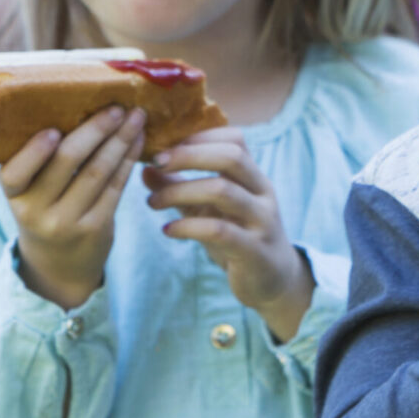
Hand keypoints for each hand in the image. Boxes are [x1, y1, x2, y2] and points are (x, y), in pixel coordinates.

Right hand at [3, 107, 145, 308]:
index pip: (14, 174)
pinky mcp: (96, 228)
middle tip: (115, 107)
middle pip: (66, 163)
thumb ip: (40, 161)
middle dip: (95, 130)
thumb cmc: (44, 211)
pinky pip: (116, 187)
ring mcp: (67, 222)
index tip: (53, 130)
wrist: (59, 265)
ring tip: (136, 116)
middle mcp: (36, 212)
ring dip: (120, 139)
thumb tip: (71, 103)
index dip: (33, 152)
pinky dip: (129, 160)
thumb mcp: (30, 193)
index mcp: (15, 196)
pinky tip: (139, 140)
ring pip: (98, 172)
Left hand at [144, 129, 312, 340]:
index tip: (166, 148)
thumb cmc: (238, 238)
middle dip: (189, 155)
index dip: (200, 137)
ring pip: (223, 191)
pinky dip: (188, 227)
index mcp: (253, 177)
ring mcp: (261, 220)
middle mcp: (262, 193)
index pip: (235, 140)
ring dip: (181, 191)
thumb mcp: (208, 210)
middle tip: (156, 163)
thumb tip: (145, 169)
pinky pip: (219, 231)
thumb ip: (179, 188)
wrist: (273, 280)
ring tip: (153, 202)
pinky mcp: (254, 250)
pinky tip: (168, 230)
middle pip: (231, 157)